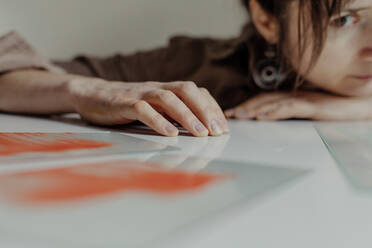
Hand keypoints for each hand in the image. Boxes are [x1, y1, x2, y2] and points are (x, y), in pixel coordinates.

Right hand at [67, 78, 228, 136]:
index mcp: (166, 89)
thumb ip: (172, 113)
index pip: (196, 93)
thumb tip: (198, 128)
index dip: (212, 108)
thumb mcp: (154, 107)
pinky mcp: (123, 103)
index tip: (224, 127)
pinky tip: (170, 134)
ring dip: (187, 116)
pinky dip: (158, 121)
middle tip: (217, 132)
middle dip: (205, 111)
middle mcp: (156, 88)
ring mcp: (140, 94)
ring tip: (201, 134)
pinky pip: (143, 110)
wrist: (92, 95)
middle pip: (186, 91)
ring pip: (168, 99)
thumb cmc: (127, 105)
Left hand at [224, 91, 371, 120]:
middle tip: (228, 115)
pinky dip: (274, 111)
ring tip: (239, 115)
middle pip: (263, 100)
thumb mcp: (305, 112)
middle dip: (244, 107)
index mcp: (289, 97)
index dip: (246, 105)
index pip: (262, 100)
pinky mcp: (311, 106)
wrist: (357, 105)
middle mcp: (292, 96)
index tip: (230, 113)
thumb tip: (269, 119)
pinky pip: (290, 108)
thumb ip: (288, 113)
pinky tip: (262, 116)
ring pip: (273, 103)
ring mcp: (301, 100)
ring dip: (254, 109)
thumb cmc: (332, 109)